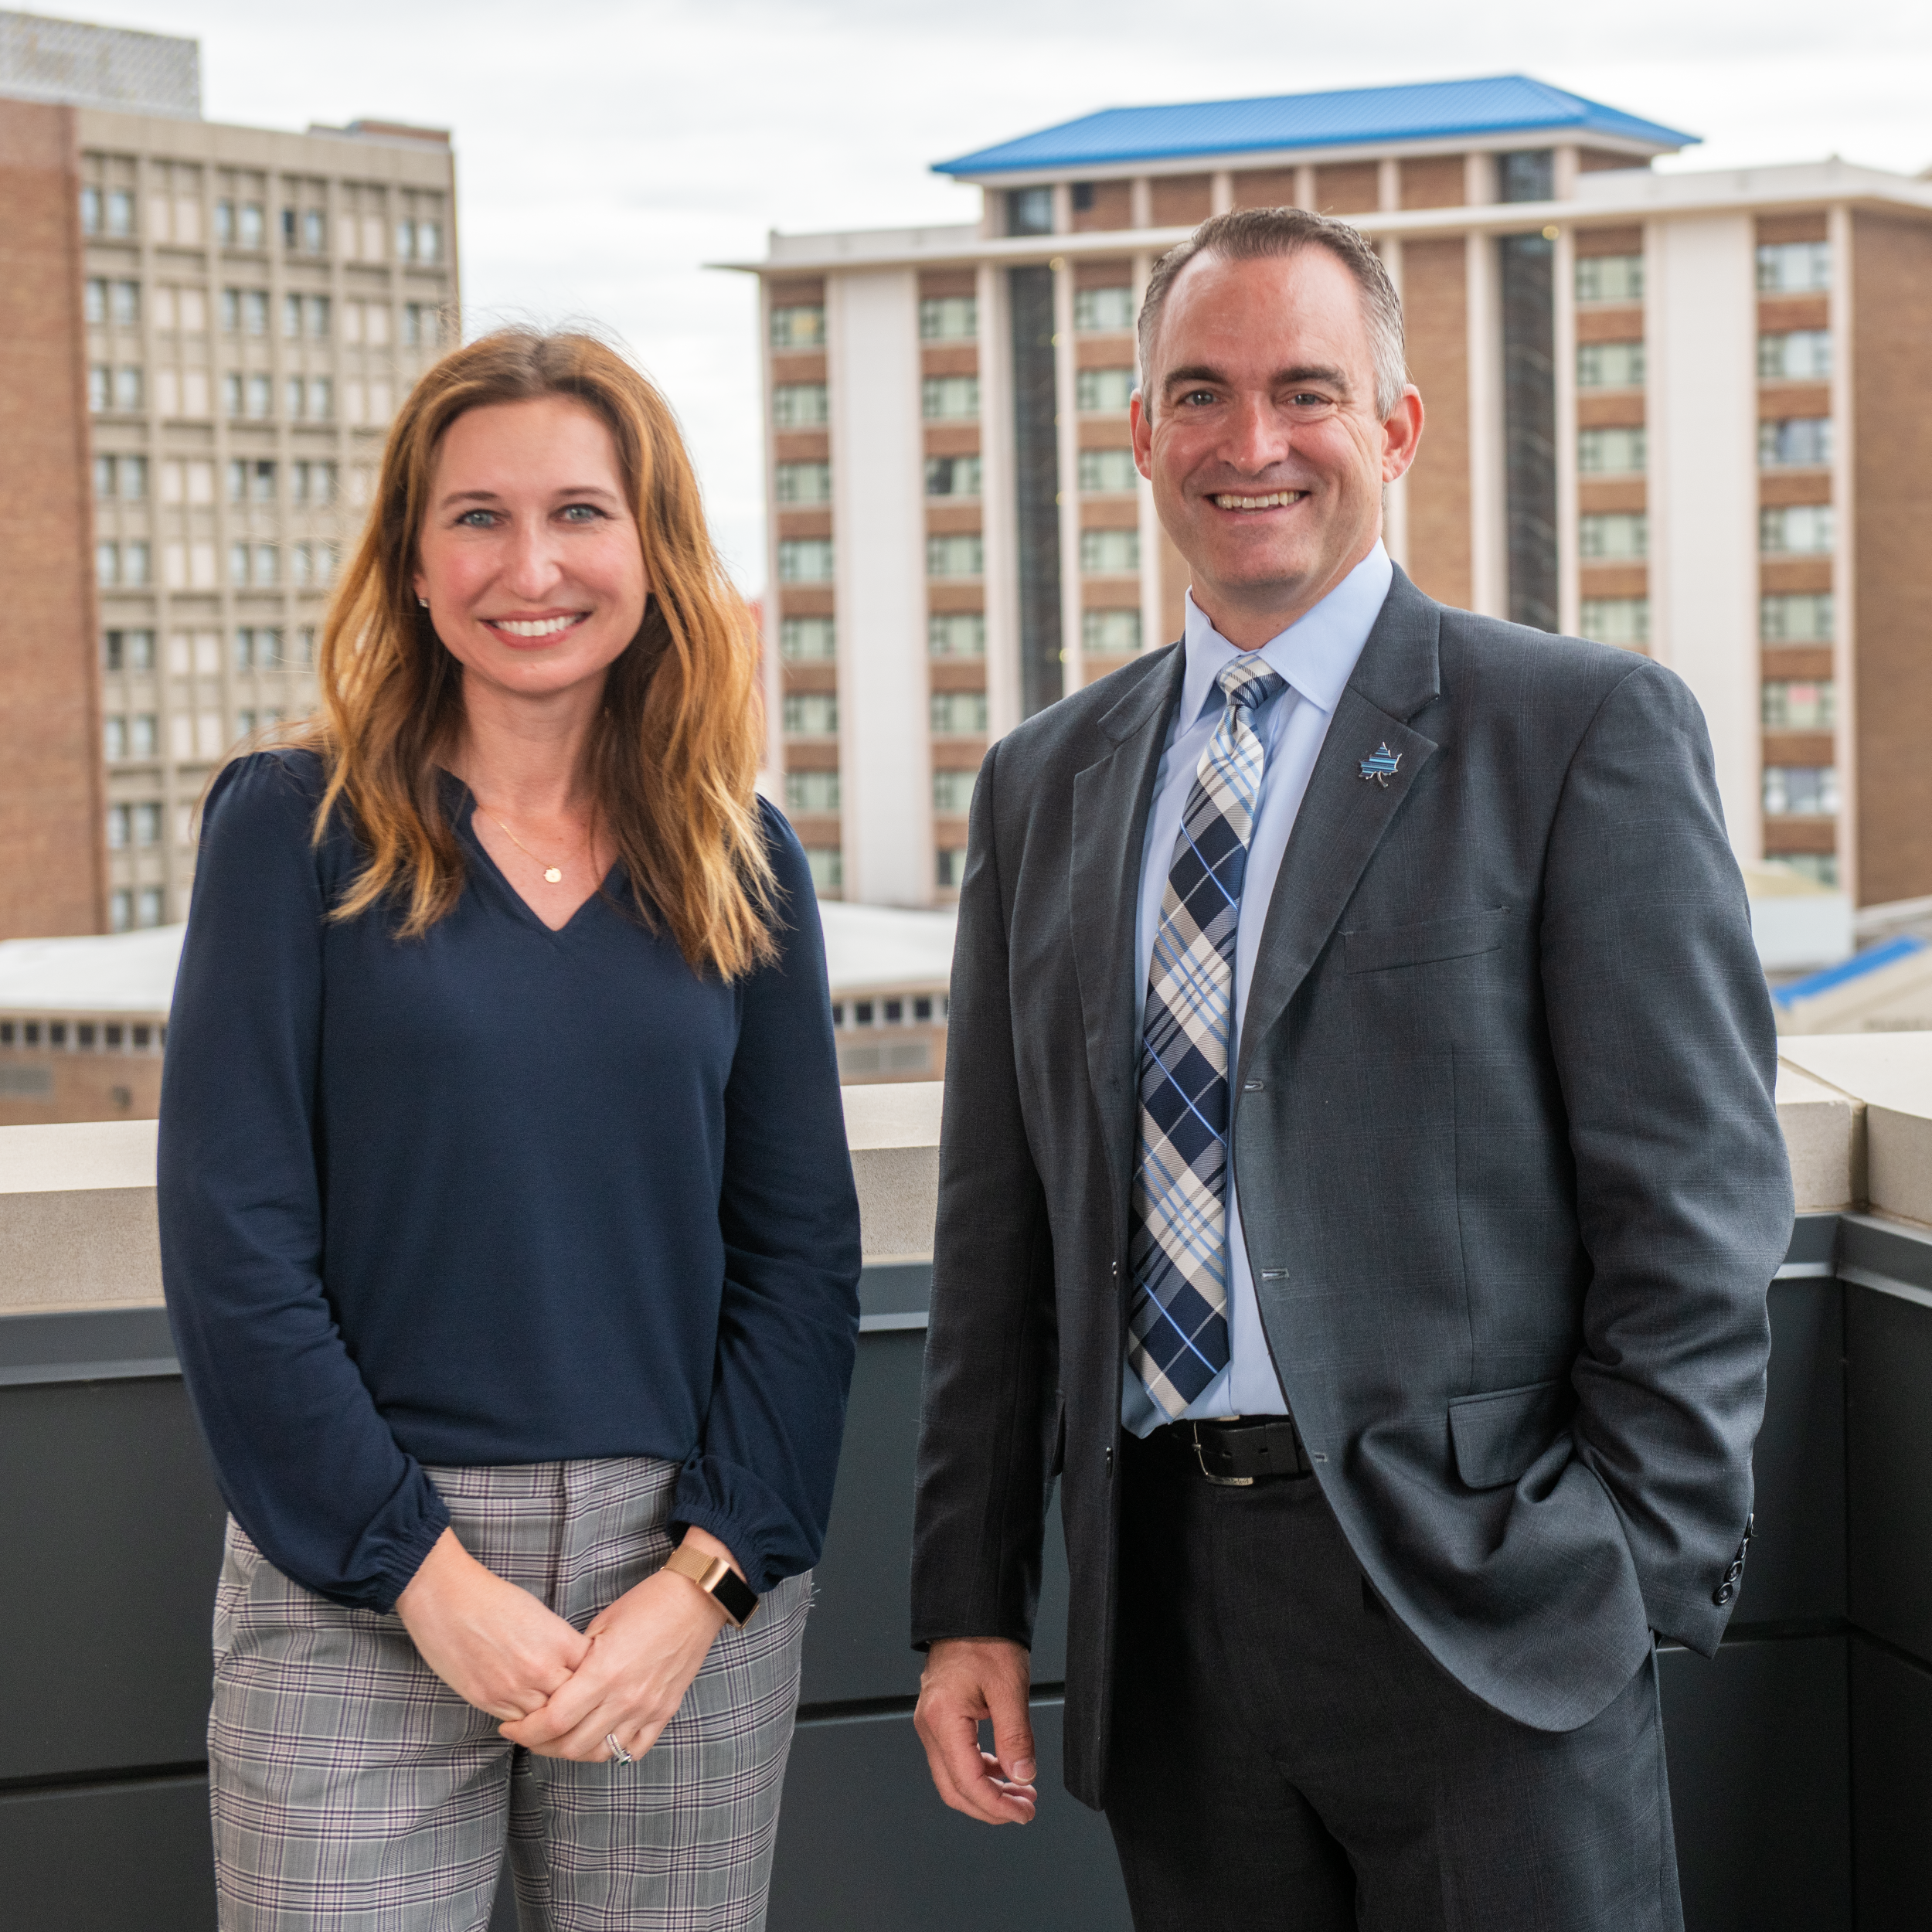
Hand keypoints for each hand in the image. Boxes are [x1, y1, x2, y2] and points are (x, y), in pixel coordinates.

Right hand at [395, 1528, 590, 1720]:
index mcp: (560, 1643)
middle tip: (574, 1701)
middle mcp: (541, 1670)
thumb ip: (559, 1644)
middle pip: (573, 1702)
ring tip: (549, 1709)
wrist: (448, 1599)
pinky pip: (518, 1723)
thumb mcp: (540, 1615)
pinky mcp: (489, 1701)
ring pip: (546, 1720)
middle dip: (575, 1701)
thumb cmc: (493, 1599)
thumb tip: (572, 1665)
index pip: (592, 1674)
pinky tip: (525, 1712)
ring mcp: (514, 1690)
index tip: (589, 1678)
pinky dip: (525, 1720)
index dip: (592, 1677)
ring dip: (549, 1716)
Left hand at [500, 1527, 738, 1761]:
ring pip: (599, 1753)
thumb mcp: (600, 1625)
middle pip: (571, 1745)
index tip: (511, 1726)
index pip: (553, 1721)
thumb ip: (575, 1661)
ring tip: (558, 1740)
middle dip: (541, 1745)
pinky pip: (633, 1750)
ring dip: (572, 1751)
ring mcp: (647, 1710)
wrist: (695, 1601)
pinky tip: (598, 1739)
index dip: (526, 1731)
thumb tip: (551, 1685)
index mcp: (603, 1673)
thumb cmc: (646, 1604)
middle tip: (528, 1735)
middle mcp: (624, 1698)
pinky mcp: (663, 1713)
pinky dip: (612, 1751)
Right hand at [914, 1637, 1036, 1823]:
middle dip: (990, 1807)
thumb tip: (1023, 1776)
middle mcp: (929, 1725)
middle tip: (1024, 1809)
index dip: (997, 1805)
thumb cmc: (986, 1639)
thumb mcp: (1009, 1686)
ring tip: (1020, 1792)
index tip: (1024, 1812)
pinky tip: (1003, 1770)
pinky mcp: (939, 1718)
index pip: (968, 1781)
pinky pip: (954, 1759)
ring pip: (952, 1777)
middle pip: (953, 1788)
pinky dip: (979, 1772)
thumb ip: (1016, 1736)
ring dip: (985, 1792)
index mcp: (943, 1718)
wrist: (971, 1611)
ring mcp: (930, 1722)